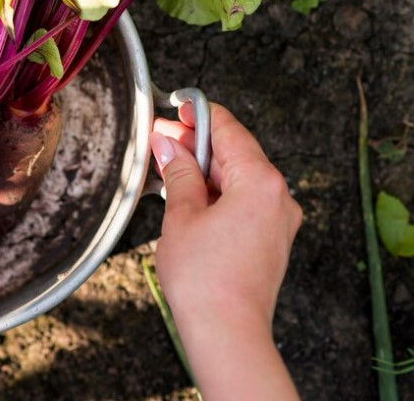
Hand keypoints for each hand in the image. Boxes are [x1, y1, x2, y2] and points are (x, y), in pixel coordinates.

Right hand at [152, 103, 301, 399]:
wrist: (226, 331)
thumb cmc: (206, 280)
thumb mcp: (181, 215)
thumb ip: (178, 172)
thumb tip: (169, 145)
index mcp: (261, 182)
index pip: (229, 130)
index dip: (198, 115)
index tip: (176, 106)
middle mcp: (279, 196)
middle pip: (235, 153)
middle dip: (195, 144)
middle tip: (160, 139)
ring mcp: (278, 219)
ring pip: (239, 177)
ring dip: (204, 169)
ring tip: (167, 169)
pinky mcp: (271, 238)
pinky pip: (244, 200)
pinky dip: (217, 191)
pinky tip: (188, 194)